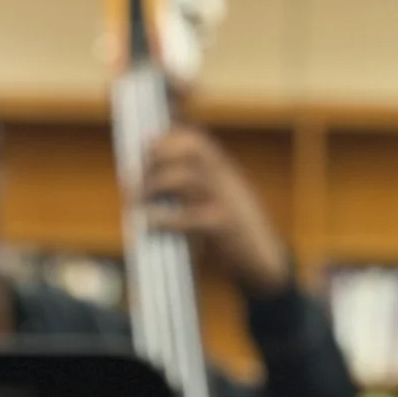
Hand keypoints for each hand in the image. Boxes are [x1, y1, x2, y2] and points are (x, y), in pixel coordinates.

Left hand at [144, 125, 291, 298]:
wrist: (265, 260)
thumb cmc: (234, 230)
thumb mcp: (219, 197)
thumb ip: (194, 183)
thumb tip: (150, 178)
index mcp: (223, 168)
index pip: (193, 136)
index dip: (163, 138)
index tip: (141, 151)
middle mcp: (226, 177)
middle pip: (189, 146)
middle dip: (156, 156)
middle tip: (132, 178)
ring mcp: (227, 199)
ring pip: (185, 177)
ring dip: (153, 186)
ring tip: (136, 202)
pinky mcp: (225, 226)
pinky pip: (191, 217)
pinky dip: (164, 220)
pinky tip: (148, 225)